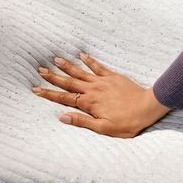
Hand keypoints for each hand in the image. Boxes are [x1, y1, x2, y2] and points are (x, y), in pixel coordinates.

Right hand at [33, 52, 170, 137]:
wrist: (147, 108)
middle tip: (40, 69)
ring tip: (55, 59)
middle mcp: (92, 90)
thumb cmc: (127, 121)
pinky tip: (82, 54)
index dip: (49, 94)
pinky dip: (89, 60)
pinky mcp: (112, 76)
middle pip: (69, 82)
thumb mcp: (104, 128)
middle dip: (53, 77)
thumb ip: (82, 121)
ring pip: (80, 72)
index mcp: (89, 103)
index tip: (36, 89)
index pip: (64, 98)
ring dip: (67, 66)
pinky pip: (98, 66)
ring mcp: (102, 81)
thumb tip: (63, 117)